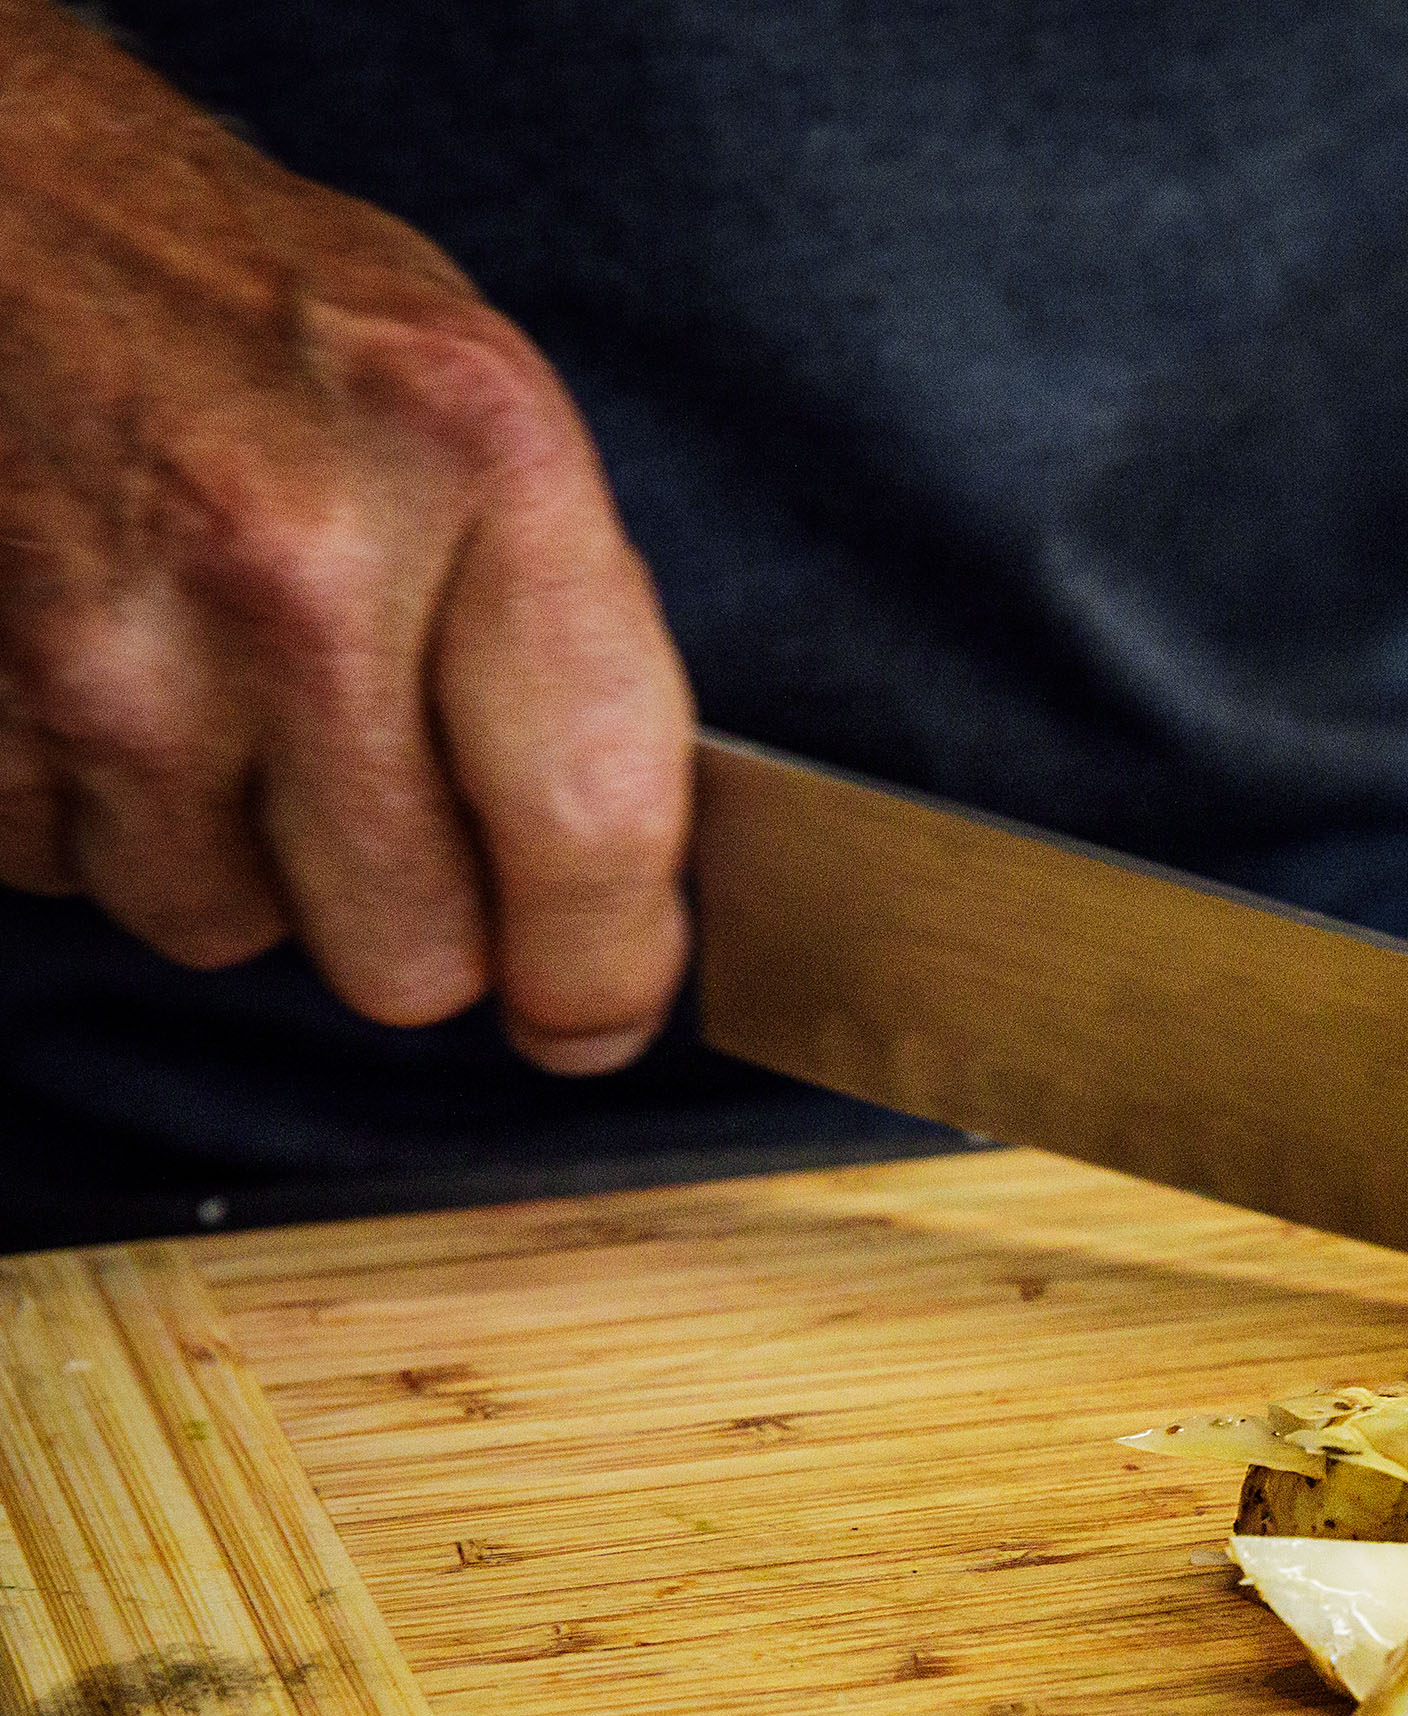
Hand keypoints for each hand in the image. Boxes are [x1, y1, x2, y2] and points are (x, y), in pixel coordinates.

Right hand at [0, 12, 692, 1070]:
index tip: (594, 1010)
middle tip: (381, 791)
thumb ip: (564, 639)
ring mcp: (107, 644)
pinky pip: (71, 874)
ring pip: (226, 928)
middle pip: (410, 951)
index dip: (603, 968)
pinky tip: (102, 659)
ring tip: (216, 681)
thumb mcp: (472, 402)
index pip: (594, 829)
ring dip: (237, 854)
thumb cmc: (242, 299)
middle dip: (409, 912)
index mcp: (472, 458)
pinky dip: (95, 806)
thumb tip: (621, 888)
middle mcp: (296, 564)